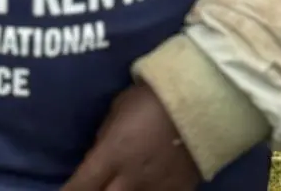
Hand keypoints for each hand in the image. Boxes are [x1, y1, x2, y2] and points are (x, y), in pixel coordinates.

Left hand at [62, 84, 200, 190]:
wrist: (200, 101)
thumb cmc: (152, 97)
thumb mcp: (118, 110)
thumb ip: (106, 137)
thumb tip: (97, 155)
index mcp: (112, 154)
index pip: (80, 186)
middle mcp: (130, 178)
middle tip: (90, 189)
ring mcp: (154, 190)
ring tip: (115, 187)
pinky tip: (142, 188)